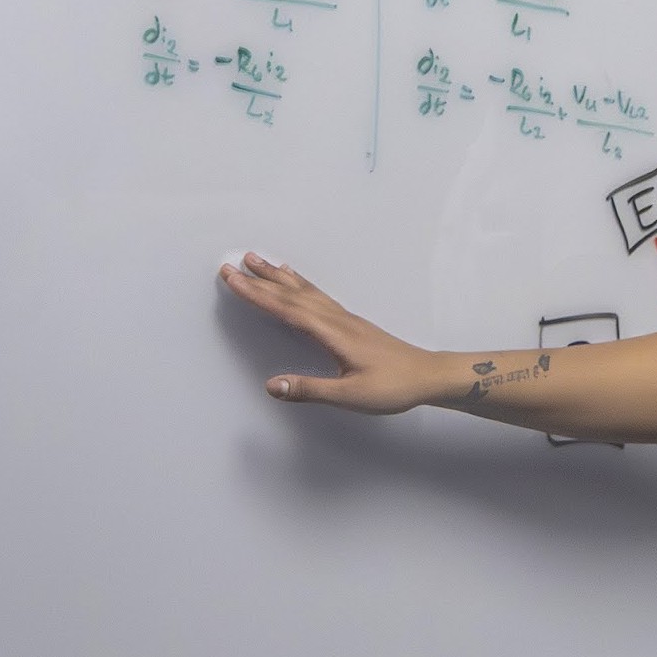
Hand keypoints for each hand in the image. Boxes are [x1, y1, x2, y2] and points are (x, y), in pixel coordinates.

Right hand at [215, 253, 438, 414]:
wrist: (427, 376)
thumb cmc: (393, 387)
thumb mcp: (350, 396)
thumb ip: (309, 389)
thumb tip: (271, 385)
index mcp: (333, 334)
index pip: (286, 309)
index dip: (256, 294)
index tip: (232, 280)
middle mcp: (336, 319)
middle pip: (290, 294)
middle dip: (258, 280)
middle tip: (229, 267)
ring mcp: (343, 317)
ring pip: (303, 290)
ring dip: (276, 276)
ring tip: (255, 260)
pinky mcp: (349, 322)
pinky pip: (316, 294)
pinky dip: (299, 282)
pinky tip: (293, 277)